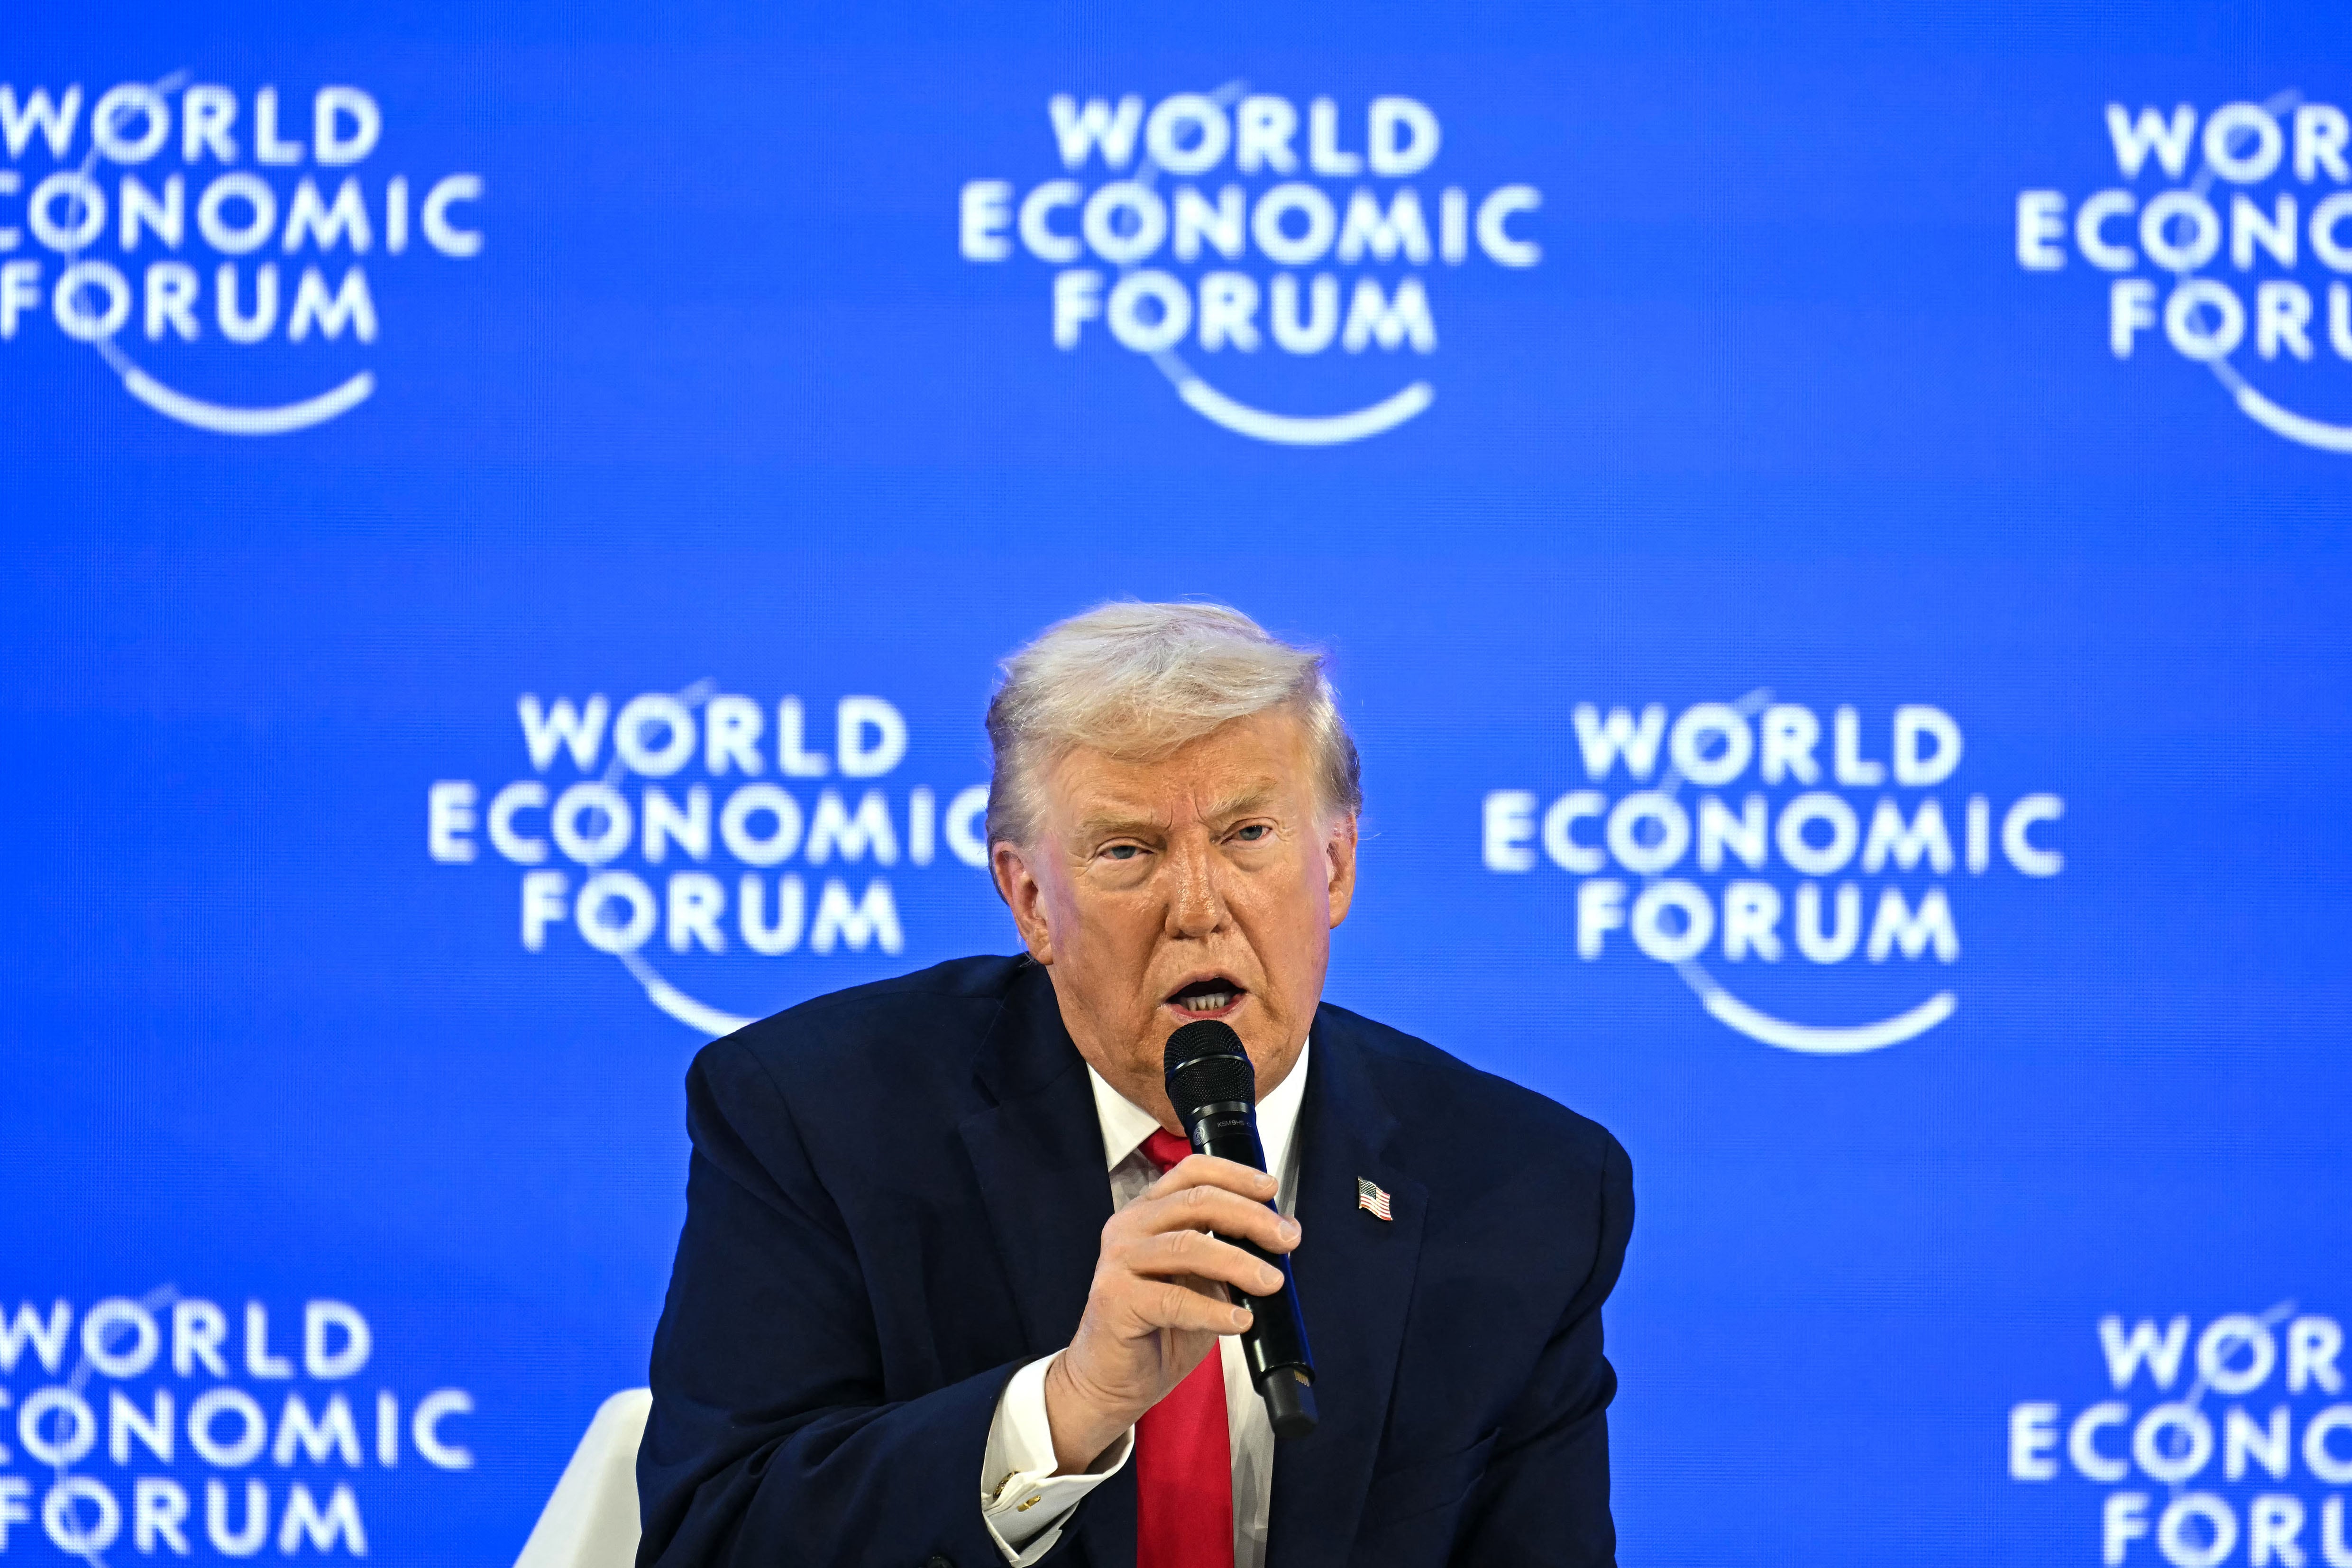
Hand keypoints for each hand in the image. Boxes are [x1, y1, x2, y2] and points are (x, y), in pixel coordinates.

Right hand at [1041, 1153, 1301, 1472]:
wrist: (1111, 1379)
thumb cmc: (1157, 1328)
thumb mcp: (1203, 1282)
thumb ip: (1231, 1253)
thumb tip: (1284, 1232)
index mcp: (1150, 1212)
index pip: (1192, 1172)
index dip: (1235, 1174)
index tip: (1271, 1189)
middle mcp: (1129, 1227)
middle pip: (1196, 1201)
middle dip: (1250, 1216)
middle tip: (1286, 1239)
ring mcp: (1118, 1262)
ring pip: (1187, 1245)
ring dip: (1238, 1262)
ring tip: (1270, 1282)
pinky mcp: (1115, 1300)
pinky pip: (1173, 1300)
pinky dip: (1213, 1310)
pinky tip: (1239, 1321)